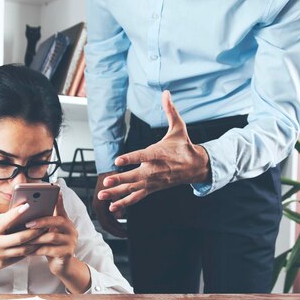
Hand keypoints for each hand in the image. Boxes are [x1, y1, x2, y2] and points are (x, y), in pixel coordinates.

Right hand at [0, 203, 45, 292]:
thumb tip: (14, 216)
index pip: (5, 221)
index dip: (16, 213)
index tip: (27, 205)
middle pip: (20, 238)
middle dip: (34, 231)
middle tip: (44, 224)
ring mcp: (1, 256)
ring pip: (23, 249)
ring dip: (35, 242)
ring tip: (44, 234)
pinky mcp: (3, 264)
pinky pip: (19, 257)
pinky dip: (28, 250)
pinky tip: (36, 244)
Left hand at [25, 194, 90, 292]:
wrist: (61, 265)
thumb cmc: (51, 246)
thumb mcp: (49, 232)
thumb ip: (43, 222)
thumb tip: (26, 211)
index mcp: (65, 222)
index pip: (62, 209)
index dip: (59, 200)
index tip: (56, 190)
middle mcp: (71, 230)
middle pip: (58, 221)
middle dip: (42, 221)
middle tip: (28, 223)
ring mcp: (71, 241)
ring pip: (52, 236)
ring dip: (36, 237)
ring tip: (24, 238)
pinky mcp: (67, 253)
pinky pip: (50, 250)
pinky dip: (38, 250)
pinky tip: (28, 251)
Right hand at [93, 172, 127, 237]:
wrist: (108, 167)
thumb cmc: (112, 177)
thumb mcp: (117, 191)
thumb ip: (118, 204)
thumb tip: (119, 216)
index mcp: (99, 205)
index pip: (107, 224)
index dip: (116, 230)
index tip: (124, 234)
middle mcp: (97, 205)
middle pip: (106, 224)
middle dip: (116, 230)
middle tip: (125, 234)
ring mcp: (99, 203)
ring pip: (106, 220)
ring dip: (115, 225)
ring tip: (123, 229)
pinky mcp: (102, 201)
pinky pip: (107, 213)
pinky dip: (114, 218)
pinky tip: (120, 218)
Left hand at [97, 90, 210, 212]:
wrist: (196, 167)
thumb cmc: (184, 146)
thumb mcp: (178, 127)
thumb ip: (170, 110)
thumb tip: (166, 92)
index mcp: (159, 153)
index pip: (143, 156)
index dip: (130, 158)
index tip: (117, 160)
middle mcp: (155, 169)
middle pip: (135, 176)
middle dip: (120, 179)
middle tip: (106, 180)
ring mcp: (153, 181)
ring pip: (133, 188)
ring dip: (117, 193)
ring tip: (102, 195)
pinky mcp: (152, 188)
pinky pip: (137, 197)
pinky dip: (125, 202)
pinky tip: (112, 207)